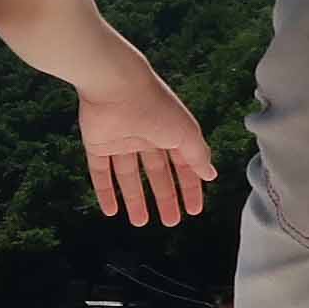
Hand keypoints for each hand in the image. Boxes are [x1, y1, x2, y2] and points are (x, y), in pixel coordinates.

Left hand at [77, 70, 216, 227]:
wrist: (115, 85)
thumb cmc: (156, 106)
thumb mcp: (185, 133)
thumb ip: (198, 155)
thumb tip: (211, 175)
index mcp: (170, 131)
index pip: (183, 165)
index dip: (189, 187)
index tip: (193, 210)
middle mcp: (146, 137)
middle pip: (157, 173)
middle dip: (165, 197)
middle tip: (171, 222)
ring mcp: (120, 140)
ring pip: (128, 176)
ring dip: (135, 199)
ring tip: (141, 223)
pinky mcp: (97, 144)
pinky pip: (100, 172)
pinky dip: (105, 191)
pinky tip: (111, 212)